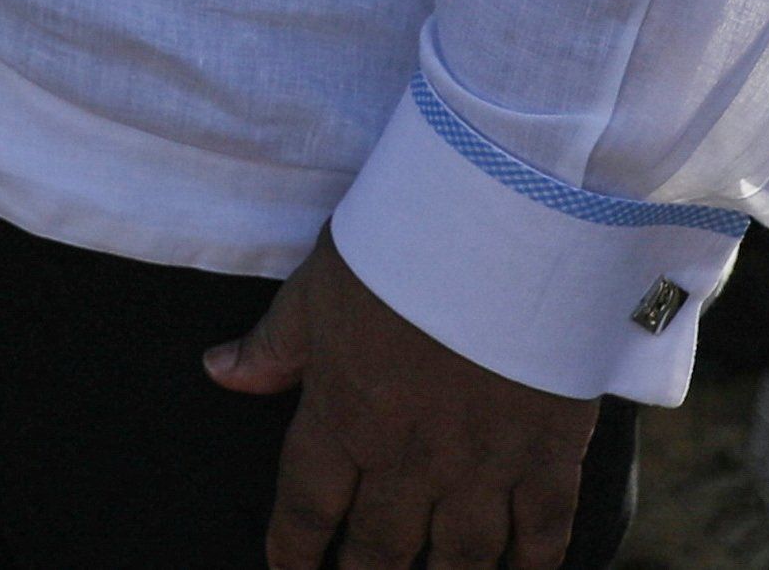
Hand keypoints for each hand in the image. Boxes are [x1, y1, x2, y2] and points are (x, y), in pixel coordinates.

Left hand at [204, 236, 596, 568]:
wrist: (504, 233)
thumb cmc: (401, 249)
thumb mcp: (317, 287)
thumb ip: (274, 345)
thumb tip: (218, 373)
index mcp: (344, 418)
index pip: (306, 506)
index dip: (292, 548)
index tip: (287, 569)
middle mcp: (410, 459)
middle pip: (381, 546)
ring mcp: (483, 465)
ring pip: (460, 557)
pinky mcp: (550, 455)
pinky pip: (542, 532)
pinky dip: (533, 565)